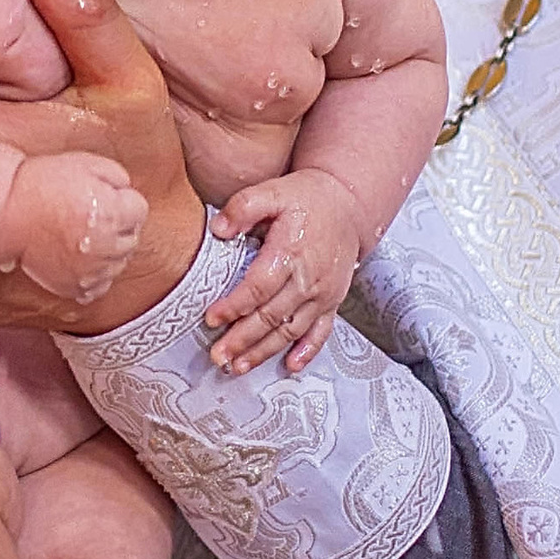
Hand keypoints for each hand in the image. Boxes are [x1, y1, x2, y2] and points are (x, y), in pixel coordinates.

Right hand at [5, 149, 149, 303]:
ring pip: (118, 264)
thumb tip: (127, 191)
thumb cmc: (42, 184)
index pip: (140, 210)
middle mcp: (105, 246)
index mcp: (112, 213)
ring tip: (84, 234)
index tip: (106, 197)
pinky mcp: (74, 285)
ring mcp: (90, 270)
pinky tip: (80, 256)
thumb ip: (117, 176)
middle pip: (132, 238)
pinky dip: (94, 273)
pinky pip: (99, 286)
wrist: (7, 213)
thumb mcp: (85, 163)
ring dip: (109, 250)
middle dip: (119, 225)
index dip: (123, 200)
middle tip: (92, 214)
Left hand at [205, 171, 360, 375]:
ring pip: (291, 330)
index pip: (259, 287)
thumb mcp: (273, 191)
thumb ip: (244, 207)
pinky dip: (307, 352)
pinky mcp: (332, 301)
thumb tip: (218, 229)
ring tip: (238, 367)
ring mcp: (323, 293)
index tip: (211, 319)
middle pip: (272, 316)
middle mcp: (309, 278)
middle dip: (242, 339)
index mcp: (291, 251)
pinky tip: (290, 366)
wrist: (348, 204)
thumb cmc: (307, 198)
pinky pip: (321, 332)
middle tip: (217, 356)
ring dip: (264, 352)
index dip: (234, 306)